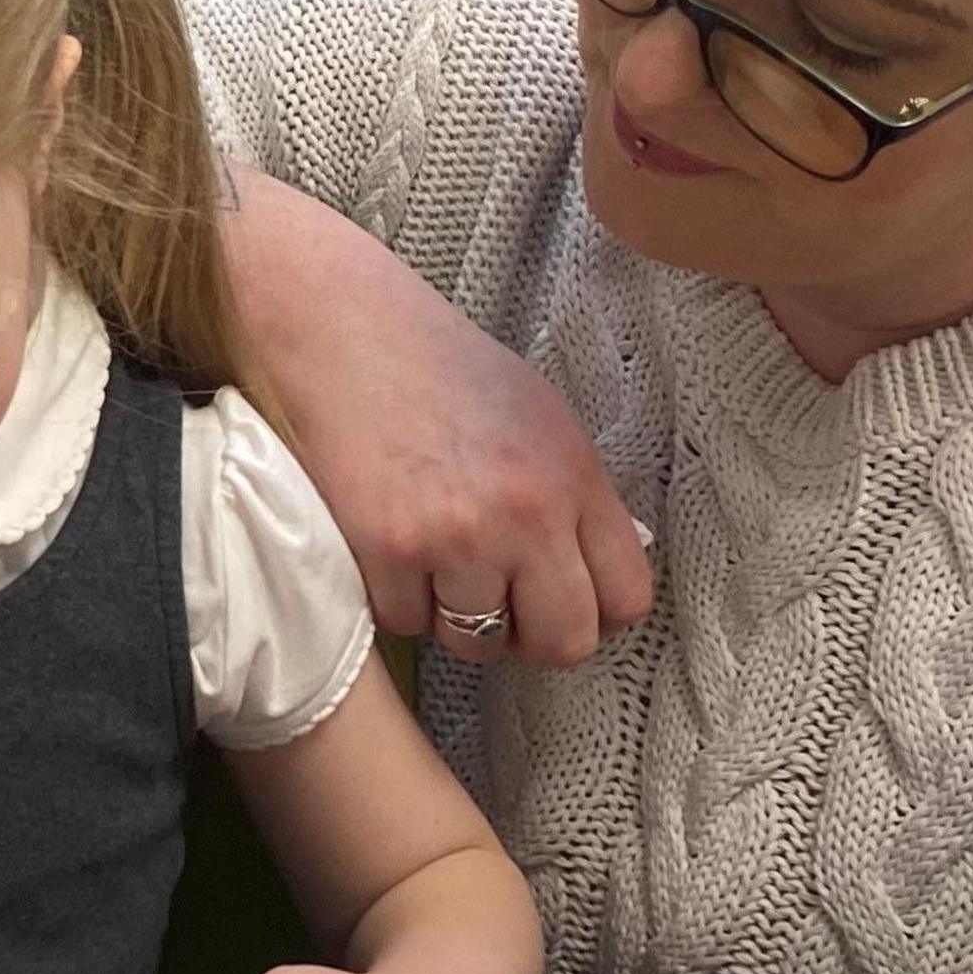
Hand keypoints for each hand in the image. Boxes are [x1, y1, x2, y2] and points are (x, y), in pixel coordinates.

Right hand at [241, 179, 650, 667]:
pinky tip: (391, 548)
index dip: (596, 611)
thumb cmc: (441, 370)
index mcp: (574, 476)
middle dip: (532, 636)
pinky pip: (407, 624)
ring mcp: (456, 538)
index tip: (564, 599)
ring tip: (438, 564)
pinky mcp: (386, 551)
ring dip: (457, 617)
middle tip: (501, 604)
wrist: (345, 330)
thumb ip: (576, 500)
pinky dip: (398, 599)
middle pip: (563, 643)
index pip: (627, 598)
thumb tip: (598, 575)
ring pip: (477, 643)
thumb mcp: (541, 419)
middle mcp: (526, 515)